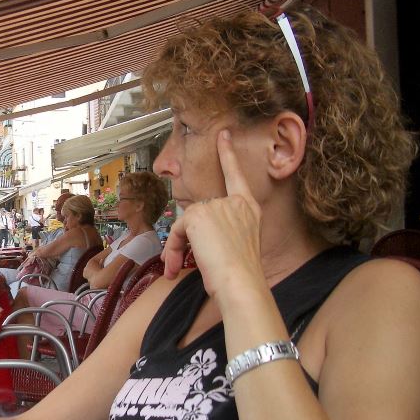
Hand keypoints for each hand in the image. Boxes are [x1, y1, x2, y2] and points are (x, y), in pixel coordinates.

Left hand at [161, 130, 263, 301]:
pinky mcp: (198, 215)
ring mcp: (217, 206)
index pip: (236, 176)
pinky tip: (174, 266)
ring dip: (175, 249)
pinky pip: (175, 231)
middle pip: (196, 214)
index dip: (228, 155)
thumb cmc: (239, 275)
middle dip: (183, 240)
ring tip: (176, 270)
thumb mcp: (234, 246)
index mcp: (249, 209)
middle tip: (176, 265)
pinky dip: (170, 249)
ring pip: (184, 224)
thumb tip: (190, 232)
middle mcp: (234, 203)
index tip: (223, 135)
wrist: (240, 284)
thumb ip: (218, 230)